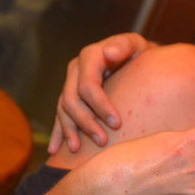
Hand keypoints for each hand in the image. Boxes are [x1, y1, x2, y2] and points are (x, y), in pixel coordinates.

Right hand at [49, 33, 150, 152]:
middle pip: (72, 100)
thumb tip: (108, 52)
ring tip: (78, 150)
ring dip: (71, 131)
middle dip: (86, 123)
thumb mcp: (134, 44)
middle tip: (103, 141)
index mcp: (89, 57)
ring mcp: (70, 83)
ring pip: (64, 110)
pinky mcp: (70, 96)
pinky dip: (58, 132)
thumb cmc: (139, 53)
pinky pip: (60, 115)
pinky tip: (56, 150)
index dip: (100, 106)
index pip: (88, 85)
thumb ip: (123, 46)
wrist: (135, 58)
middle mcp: (76, 70)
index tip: (117, 124)